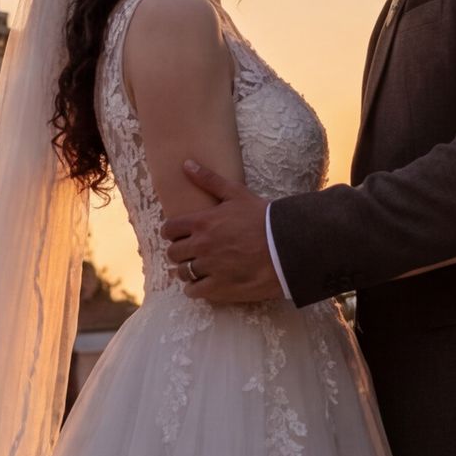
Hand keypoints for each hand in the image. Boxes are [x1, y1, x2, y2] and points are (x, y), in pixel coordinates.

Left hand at [156, 160, 283, 303]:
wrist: (286, 246)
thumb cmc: (263, 217)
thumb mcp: (236, 193)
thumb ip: (208, 179)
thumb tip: (186, 164)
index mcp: (201, 222)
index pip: (169, 229)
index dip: (172, 232)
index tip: (179, 235)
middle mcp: (201, 246)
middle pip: (173, 253)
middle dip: (180, 251)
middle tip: (192, 251)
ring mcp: (209, 268)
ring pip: (182, 273)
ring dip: (187, 270)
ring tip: (199, 268)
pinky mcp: (220, 288)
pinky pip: (194, 292)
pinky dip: (195, 289)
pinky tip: (204, 284)